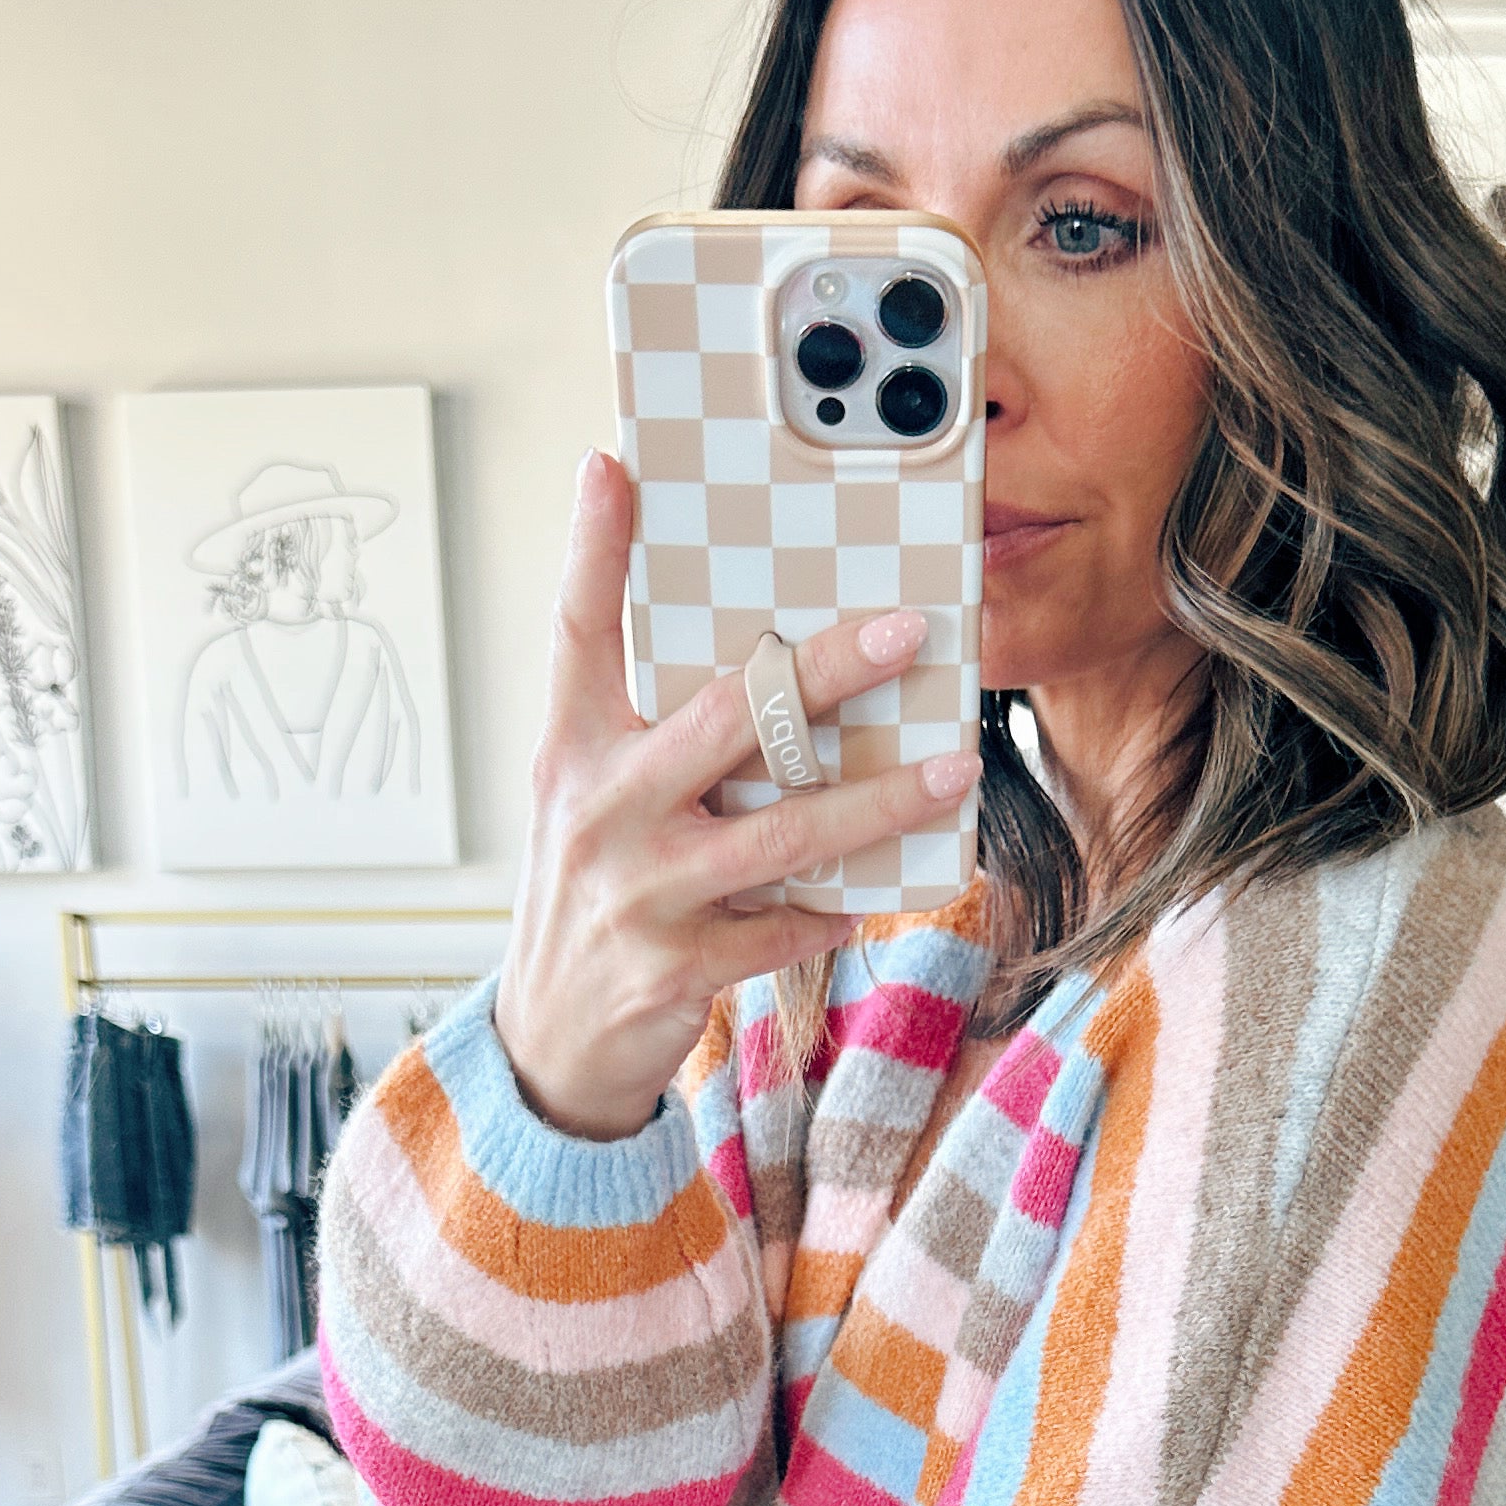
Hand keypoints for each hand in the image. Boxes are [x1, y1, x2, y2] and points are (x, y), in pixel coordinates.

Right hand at [493, 449, 979, 1143]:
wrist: (553, 1037)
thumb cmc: (594, 891)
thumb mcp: (593, 799)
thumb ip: (655, 732)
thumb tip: (763, 668)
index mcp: (570, 751)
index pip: (575, 632)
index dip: (590, 549)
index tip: (612, 467)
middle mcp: (600, 810)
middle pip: (728, 719)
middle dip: (827, 670)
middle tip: (907, 629)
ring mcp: (640, 892)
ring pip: (782, 832)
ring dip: (880, 801)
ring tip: (952, 770)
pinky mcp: (677, 965)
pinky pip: (785, 924)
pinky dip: (838, 906)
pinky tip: (879, 891)